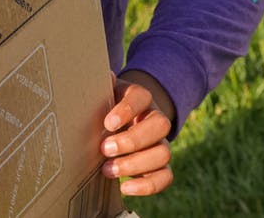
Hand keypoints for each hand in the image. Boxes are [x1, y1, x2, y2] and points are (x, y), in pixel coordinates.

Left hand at [100, 71, 173, 195]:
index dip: (127, 109)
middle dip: (132, 140)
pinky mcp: (160, 165)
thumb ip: (98, 86)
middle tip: (104, 149)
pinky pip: (165, 176)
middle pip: (160, 125)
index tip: (107, 123)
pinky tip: (124, 188)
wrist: (118, 121)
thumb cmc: (105, 107)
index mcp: (140, 97)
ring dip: (135, 165)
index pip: (141, 97)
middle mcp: (155, 119)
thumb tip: (103, 76)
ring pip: (163, 153)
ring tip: (106, 170)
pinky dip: (147, 186)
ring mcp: (160, 142)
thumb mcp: (101, 94)